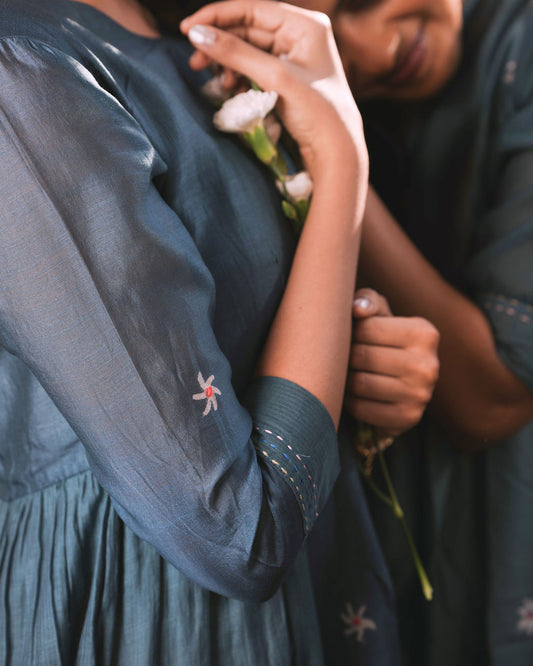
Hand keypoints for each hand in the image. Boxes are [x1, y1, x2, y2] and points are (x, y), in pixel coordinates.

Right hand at [180, 0, 366, 180]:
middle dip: (220, 46)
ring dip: (228, 65)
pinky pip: (254, 71)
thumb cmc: (316, 112)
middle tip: (195, 63)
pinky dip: (239, 79)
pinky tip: (233, 91)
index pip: (252, 9)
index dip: (217, 16)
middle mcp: (300, 37)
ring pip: (248, 52)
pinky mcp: (286, 81)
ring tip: (219, 83)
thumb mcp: (275, 78)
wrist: (336, 153)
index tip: (187, 29)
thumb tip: (196, 33)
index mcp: (305, 26)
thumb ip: (236, 53)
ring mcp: (293, 59)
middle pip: (247, 30)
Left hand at [345, 288, 439, 437]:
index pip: (367, 328)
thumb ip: (367, 301)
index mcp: (424, 333)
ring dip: (346, 380)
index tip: (354, 336)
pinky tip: (357, 395)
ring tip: (350, 374)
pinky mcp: (408, 419)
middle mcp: (429, 365)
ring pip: (359, 383)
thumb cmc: (382, 340)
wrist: (400, 384)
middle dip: (347, 357)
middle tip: (347, 358)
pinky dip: (351, 402)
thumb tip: (357, 309)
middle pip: (362, 356)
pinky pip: (361, 409)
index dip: (352, 332)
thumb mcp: (379, 314)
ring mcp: (421, 395)